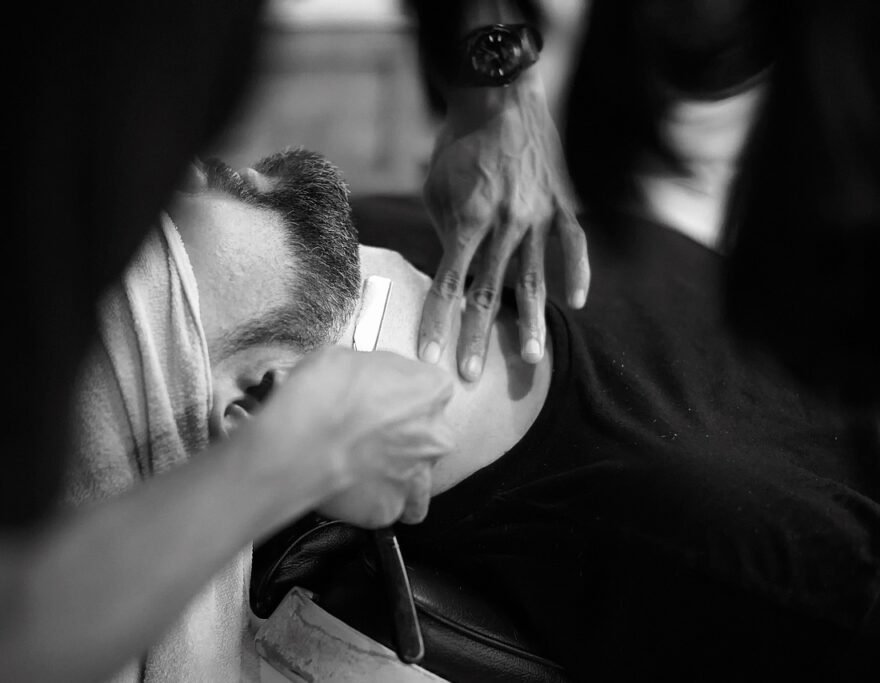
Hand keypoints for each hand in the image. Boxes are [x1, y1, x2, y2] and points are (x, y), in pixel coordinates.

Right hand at [254, 347, 454, 527]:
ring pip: (418, 480)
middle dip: (402, 436)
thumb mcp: (348, 356)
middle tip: (366, 434)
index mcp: (431, 390)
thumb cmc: (320, 394)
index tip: (383, 398)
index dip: (403, 394)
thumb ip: (374, 373)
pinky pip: (386, 506)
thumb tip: (365, 379)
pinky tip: (349, 488)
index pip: (432, 390)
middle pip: (428, 435)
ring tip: (364, 469)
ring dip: (396, 475)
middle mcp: (434, 435)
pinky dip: (370, 500)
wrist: (297, 440)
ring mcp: (415, 475)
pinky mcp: (388, 508)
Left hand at [418, 77, 589, 381]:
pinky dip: (577, 273)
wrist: (497, 95)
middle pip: (490, 294)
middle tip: (472, 377)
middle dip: (479, 339)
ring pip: (535, 280)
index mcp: (469, 221)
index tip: (429, 357)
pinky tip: (576, 303)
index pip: (449, 286)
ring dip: (533, 323)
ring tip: (533, 360)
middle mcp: (506, 225)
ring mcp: (538, 216)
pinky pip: (573, 245)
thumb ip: (446, 234)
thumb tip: (455, 271)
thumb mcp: (436, 189)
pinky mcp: (560, 203)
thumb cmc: (456, 145)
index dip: (437, 323)